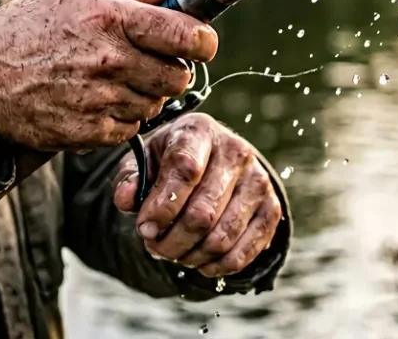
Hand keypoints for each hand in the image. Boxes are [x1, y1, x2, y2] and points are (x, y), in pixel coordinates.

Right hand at [0, 0, 217, 151]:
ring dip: (144, 95)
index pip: (188, 35)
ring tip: (111, 79)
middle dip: (172, 69)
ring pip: (156, 104)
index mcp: (109, 17)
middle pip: (179, 75)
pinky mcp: (89, 132)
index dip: (203, 41)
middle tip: (148, 61)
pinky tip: (96, 100)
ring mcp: (100, 98)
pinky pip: (131, 128)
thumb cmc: (27, 28)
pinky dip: (121, 118)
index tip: (199, 42)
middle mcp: (109, 59)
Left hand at [112, 113, 282, 277]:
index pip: (185, 170)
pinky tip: (198, 261)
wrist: (214, 159)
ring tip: (172, 252)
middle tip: (154, 246)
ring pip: (221, 238)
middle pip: (202, 213)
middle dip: (170, 240)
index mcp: (200, 131)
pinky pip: (243, 253)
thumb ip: (129, 179)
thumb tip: (126, 200)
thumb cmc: (171, 160)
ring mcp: (258, 181)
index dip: (162, 207)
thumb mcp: (145, 160)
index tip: (144, 228)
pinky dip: (215, 266)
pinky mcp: (271, 209)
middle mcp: (236, 152)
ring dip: (189, 255)